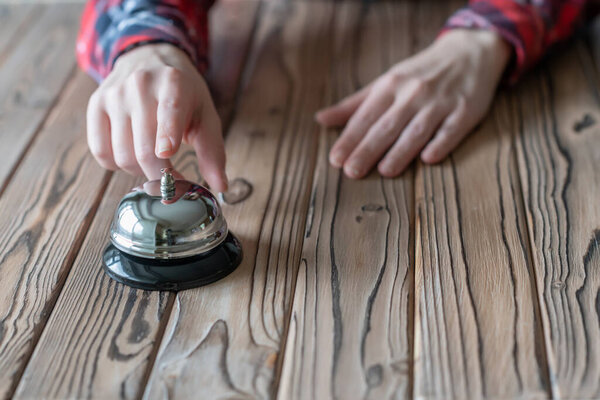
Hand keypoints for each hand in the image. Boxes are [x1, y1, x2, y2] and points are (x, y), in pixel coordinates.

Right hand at [86, 43, 227, 191]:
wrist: (149, 58)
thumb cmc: (183, 94)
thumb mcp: (206, 115)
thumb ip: (213, 152)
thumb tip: (221, 186)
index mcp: (174, 83)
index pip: (169, 110)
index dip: (167, 133)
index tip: (168, 153)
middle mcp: (140, 85)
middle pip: (145, 150)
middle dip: (161, 175)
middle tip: (173, 177)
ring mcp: (114, 95)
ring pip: (122, 155)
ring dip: (140, 170)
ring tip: (153, 159)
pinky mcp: (96, 105)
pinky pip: (100, 151)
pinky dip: (116, 164)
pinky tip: (131, 154)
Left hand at [315, 29, 510, 177]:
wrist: (469, 51)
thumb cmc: (420, 73)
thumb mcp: (386, 82)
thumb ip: (354, 104)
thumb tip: (320, 119)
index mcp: (391, 85)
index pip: (365, 116)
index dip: (349, 139)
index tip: (335, 159)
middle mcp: (414, 93)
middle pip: (387, 126)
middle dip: (368, 149)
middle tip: (351, 172)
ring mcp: (441, 102)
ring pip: (417, 129)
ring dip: (401, 151)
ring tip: (385, 171)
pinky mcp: (466, 111)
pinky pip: (451, 130)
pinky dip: (441, 143)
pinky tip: (429, 159)